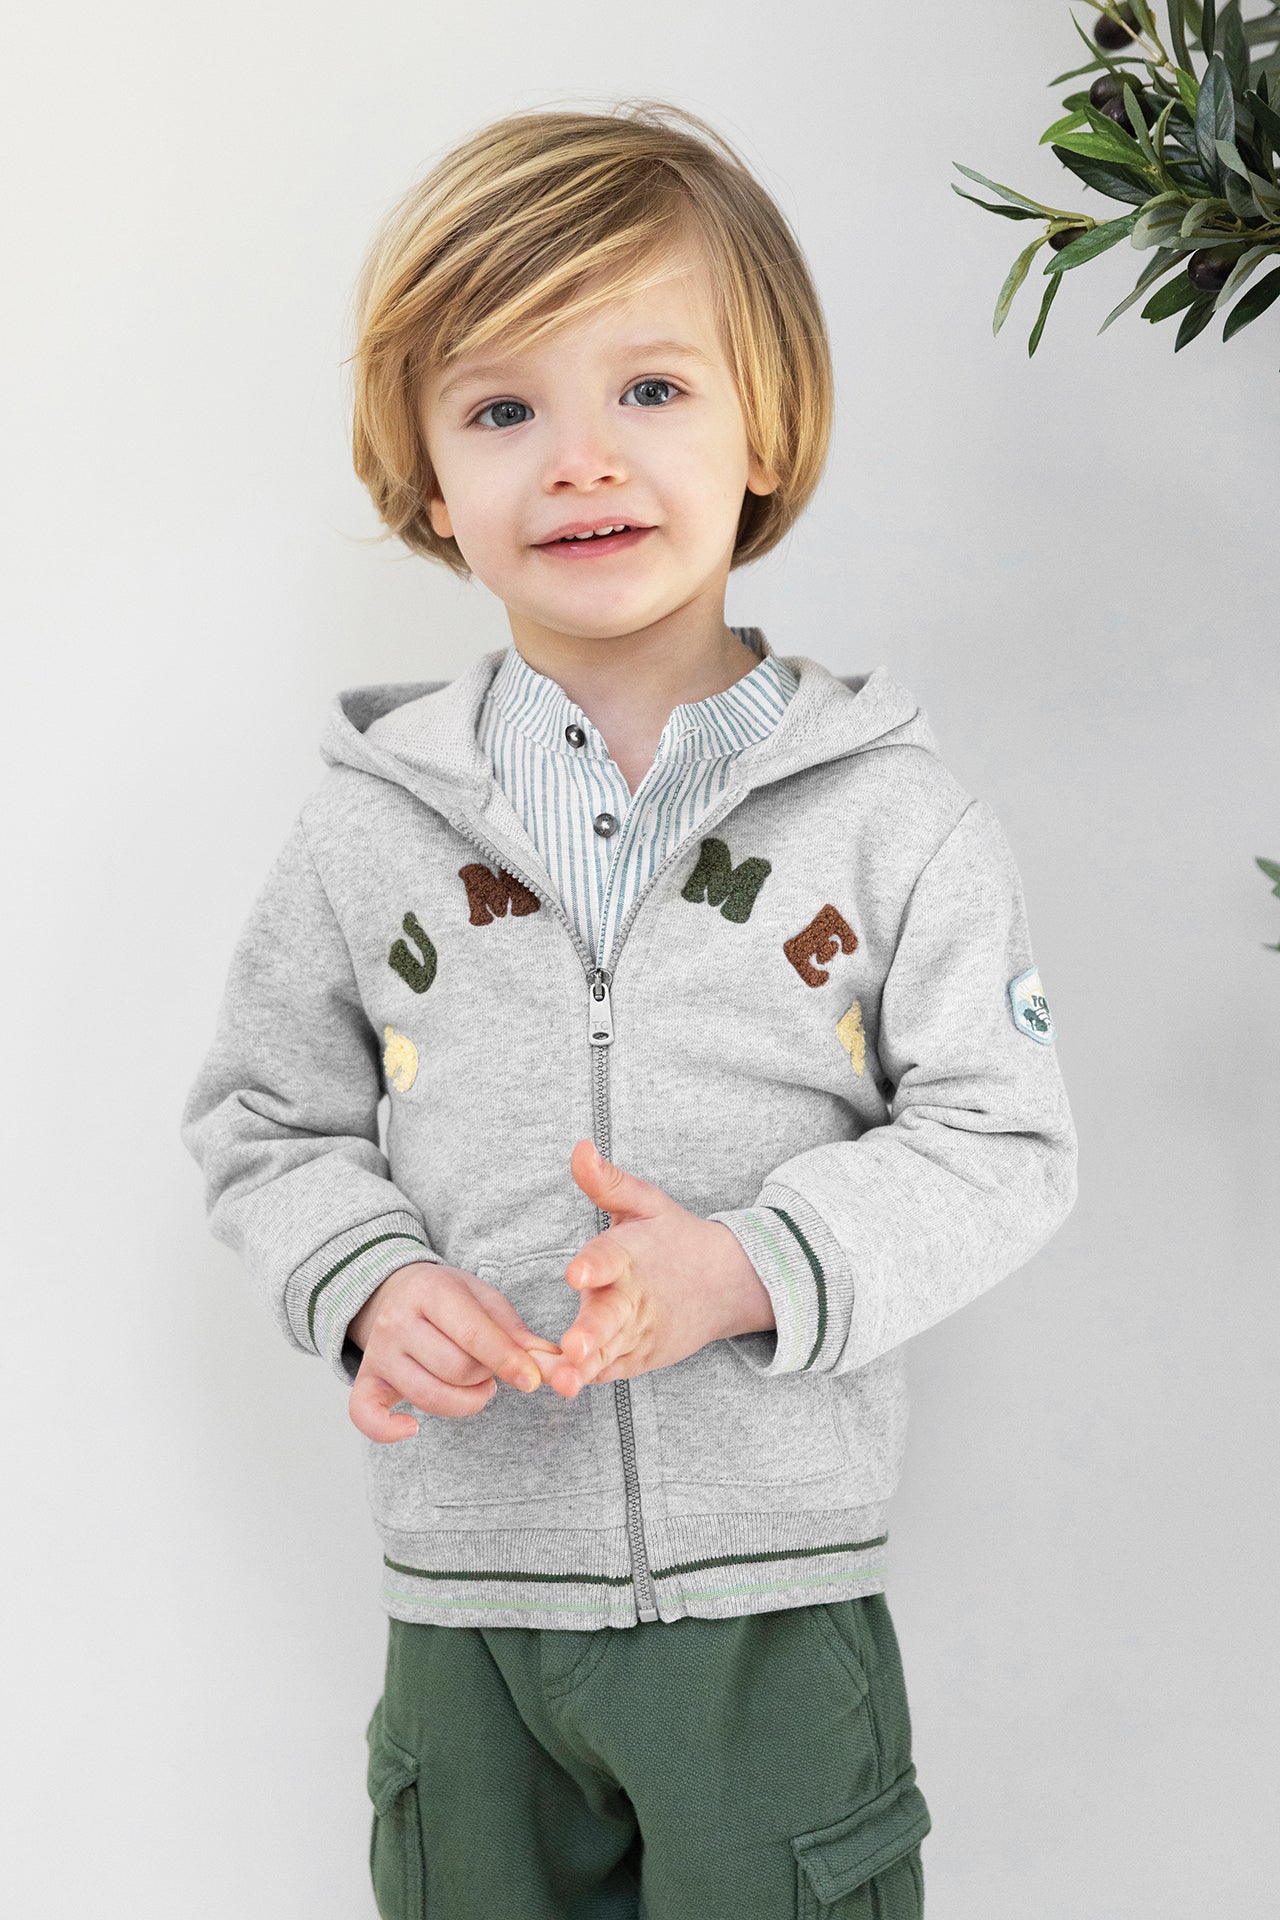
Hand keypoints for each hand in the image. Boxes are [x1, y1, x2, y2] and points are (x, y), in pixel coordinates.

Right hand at [348, 1262, 555, 1443]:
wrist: (397, 1291)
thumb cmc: (451, 1299)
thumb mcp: (485, 1299)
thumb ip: (516, 1332)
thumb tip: (552, 1364)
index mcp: (430, 1291)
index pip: (472, 1334)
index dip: (507, 1361)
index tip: (533, 1381)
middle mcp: (397, 1320)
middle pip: (454, 1369)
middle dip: (486, 1376)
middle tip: (491, 1368)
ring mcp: (378, 1352)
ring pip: (428, 1396)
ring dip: (464, 1401)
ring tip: (475, 1385)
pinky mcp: (365, 1379)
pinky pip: (365, 1415)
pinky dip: (387, 1430)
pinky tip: (412, 1429)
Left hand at [545, 1140, 775, 1398]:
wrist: (726, 1283)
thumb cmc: (672, 1238)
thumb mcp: (645, 1203)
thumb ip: (607, 1182)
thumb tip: (579, 1147)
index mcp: (632, 1255)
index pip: (611, 1259)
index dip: (593, 1266)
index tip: (574, 1274)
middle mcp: (635, 1298)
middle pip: (612, 1318)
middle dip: (591, 1333)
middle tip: (573, 1345)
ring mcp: (639, 1333)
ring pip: (609, 1353)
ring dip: (585, 1367)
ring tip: (562, 1382)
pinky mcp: (638, 1357)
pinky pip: (610, 1370)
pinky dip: (589, 1378)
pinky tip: (562, 1385)